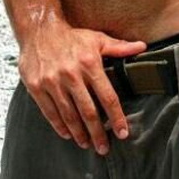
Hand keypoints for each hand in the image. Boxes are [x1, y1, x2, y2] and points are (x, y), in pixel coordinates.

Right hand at [18, 19, 145, 154]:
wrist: (39, 30)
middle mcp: (71, 75)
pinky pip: (50, 112)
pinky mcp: (36, 87)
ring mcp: (52, 82)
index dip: (116, 117)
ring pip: (69, 115)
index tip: (122, 133)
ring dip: (79, 133)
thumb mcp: (97, 39)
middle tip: (104, 148)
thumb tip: (142, 47)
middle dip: (98, 133)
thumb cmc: (72, 37)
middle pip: (88, 111)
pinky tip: (68, 134)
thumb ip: (119, 47)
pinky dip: (60, 126)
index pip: (107, 96)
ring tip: (87, 144)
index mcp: (89, 64)